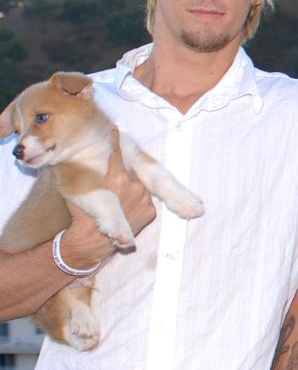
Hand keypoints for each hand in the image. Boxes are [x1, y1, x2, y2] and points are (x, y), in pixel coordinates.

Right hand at [62, 131, 155, 267]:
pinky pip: (145, 199)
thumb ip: (81, 170)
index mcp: (117, 178)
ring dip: (131, 187)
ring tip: (117, 198)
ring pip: (139, 185)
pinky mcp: (150, 211)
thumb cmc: (81, 214)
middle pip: (129, 171)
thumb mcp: (77, 188)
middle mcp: (135, 187)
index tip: (115, 129)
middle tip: (112, 181)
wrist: (92, 241)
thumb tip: (74, 153)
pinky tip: (126, 207)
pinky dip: (137, 200)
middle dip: (122, 172)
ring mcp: (145, 199)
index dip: (115, 140)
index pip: (117, 153)